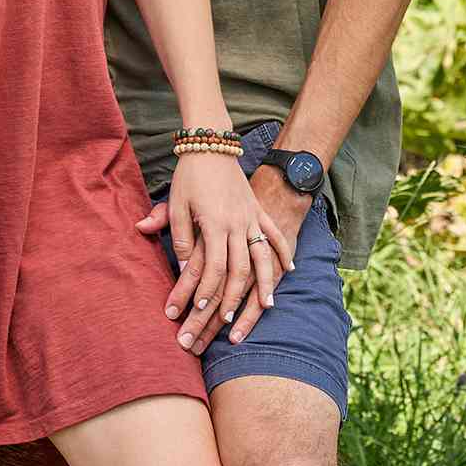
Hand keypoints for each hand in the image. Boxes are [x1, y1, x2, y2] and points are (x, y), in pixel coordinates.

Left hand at [142, 153, 293, 353]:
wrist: (211, 144)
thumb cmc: (190, 175)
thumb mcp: (177, 203)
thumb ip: (179, 235)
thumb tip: (182, 266)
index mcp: (214, 222)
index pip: (214, 267)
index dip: (207, 292)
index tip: (199, 310)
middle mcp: (237, 223)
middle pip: (239, 269)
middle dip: (233, 298)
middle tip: (226, 322)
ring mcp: (251, 217)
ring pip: (262, 257)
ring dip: (265, 283)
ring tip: (266, 305)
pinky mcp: (258, 211)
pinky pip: (274, 235)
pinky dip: (283, 253)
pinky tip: (289, 270)